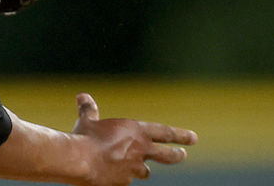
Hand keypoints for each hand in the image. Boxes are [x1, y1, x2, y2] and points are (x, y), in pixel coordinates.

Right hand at [70, 92, 197, 184]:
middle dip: (176, 155)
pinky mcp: (124, 182)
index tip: (193, 138)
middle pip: (167, 155)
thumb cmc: (84, 137)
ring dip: (142, 169)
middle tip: (183, 154)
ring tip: (139, 168)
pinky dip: (121, 176)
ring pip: (144, 171)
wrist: (80, 160)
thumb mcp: (88, 120)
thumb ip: (89, 109)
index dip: (180, 135)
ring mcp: (134, 168)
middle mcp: (140, 150)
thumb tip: (82, 96)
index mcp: (136, 131)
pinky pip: (126, 179)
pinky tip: (110, 174)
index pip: (165, 133)